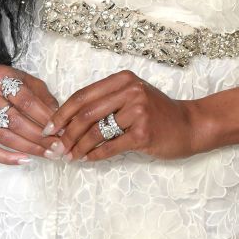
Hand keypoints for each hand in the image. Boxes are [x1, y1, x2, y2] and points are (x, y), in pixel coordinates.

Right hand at [0, 65, 61, 164]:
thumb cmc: (7, 82)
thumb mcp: (27, 81)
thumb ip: (43, 97)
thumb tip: (58, 117)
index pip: (26, 101)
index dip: (44, 117)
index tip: (60, 129)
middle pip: (15, 120)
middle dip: (39, 136)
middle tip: (56, 146)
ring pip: (3, 136)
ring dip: (28, 148)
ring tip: (46, 154)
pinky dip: (6, 157)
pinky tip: (24, 160)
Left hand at [41, 69, 205, 163]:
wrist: (189, 125)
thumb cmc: (157, 113)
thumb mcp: (131, 97)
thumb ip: (104, 103)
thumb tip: (68, 121)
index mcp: (122, 79)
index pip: (82, 95)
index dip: (62, 113)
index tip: (49, 127)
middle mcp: (130, 90)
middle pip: (86, 113)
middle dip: (66, 133)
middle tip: (56, 147)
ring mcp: (138, 111)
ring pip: (96, 131)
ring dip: (79, 147)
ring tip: (70, 156)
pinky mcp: (144, 132)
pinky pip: (111, 146)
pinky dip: (96, 155)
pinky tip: (88, 159)